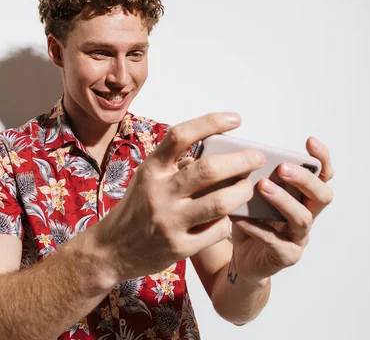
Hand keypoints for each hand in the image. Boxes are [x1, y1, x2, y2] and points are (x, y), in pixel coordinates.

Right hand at [92, 113, 265, 281]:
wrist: (111, 250)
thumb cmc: (137, 208)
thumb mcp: (147, 178)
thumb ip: (175, 165)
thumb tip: (217, 152)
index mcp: (151, 170)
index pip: (181, 136)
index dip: (211, 123)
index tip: (236, 119)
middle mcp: (159, 193)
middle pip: (209, 169)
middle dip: (241, 160)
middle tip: (257, 158)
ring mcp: (169, 221)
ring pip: (220, 202)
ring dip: (242, 192)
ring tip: (248, 187)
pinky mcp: (178, 247)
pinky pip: (217, 230)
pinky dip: (228, 222)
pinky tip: (228, 218)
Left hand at [230, 137, 334, 281]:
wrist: (242, 258)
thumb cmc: (249, 220)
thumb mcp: (250, 195)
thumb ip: (251, 177)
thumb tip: (236, 153)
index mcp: (302, 197)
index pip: (322, 175)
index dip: (321, 158)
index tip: (310, 141)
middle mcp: (306, 215)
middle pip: (321, 196)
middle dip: (304, 180)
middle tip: (282, 168)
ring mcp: (298, 237)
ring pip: (302, 218)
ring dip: (283, 200)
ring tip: (262, 186)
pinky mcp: (286, 256)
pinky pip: (275, 241)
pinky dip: (257, 227)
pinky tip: (240, 217)